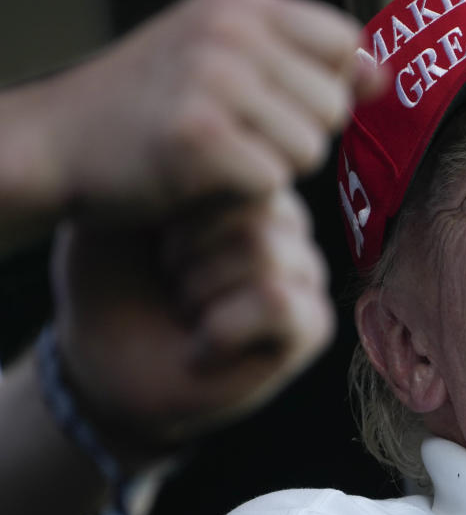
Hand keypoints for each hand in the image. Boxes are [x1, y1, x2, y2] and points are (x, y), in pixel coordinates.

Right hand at [21, 0, 382, 224]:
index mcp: (241, 3)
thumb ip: (302, 60)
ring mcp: (213, 80)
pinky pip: (274, 180)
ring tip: (226, 154)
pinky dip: (247, 191)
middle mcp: (230, 31)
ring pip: (311, 147)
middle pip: (334, 104)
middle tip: (244, 136)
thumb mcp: (225, 56)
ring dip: (276, 166)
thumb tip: (378, 76)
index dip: (329, 85)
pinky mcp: (199, 137)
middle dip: (301, 133)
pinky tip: (208, 177)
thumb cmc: (151, 103)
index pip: (344, 43)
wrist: (62, 141)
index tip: (286, 103)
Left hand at [50, 188, 331, 458]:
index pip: (241, 162)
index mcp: (247, 184)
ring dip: (201, 290)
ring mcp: (306, 272)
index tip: (155, 241)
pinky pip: (278, 302)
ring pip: (266, 251)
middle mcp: (286, 223)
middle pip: (255, 206)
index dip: (184, 207)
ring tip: (186, 312)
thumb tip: (229, 151)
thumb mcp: (124, 209)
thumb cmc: (111, 282)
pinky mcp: (313, 324)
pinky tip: (204, 346)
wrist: (103, 363)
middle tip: (171, 283)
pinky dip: (223, 329)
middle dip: (189, 251)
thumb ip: (174, 168)